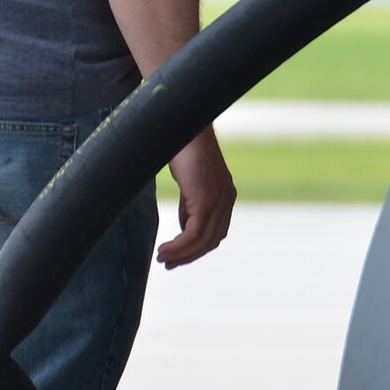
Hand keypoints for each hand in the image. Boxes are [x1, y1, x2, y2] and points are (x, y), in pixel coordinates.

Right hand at [157, 129, 234, 267]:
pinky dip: (179, 247)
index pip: (215, 232)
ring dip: (181, 255)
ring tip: (162, 258)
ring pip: (203, 241)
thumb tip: (184, 227)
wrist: (184, 126)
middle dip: (189, 256)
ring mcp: (219, 200)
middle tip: (168, 263)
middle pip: (211, 241)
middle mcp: (227, 199)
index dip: (197, 249)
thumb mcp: (189, 183)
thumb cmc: (182, 149)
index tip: (176, 257)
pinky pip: (194, 235)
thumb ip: (190, 204)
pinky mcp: (206, 200)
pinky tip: (164, 250)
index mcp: (225, 195)